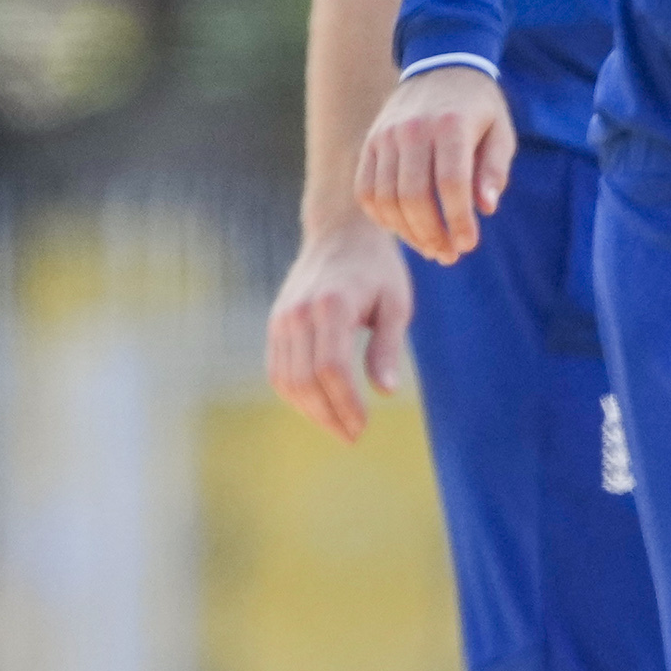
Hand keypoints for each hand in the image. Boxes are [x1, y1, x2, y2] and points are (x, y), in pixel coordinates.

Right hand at [265, 212, 414, 442]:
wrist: (340, 233)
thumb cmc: (377, 269)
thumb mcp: (395, 303)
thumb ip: (387, 346)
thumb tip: (386, 392)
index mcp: (331, 306)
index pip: (331, 368)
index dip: (345, 403)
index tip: (363, 426)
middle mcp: (298, 314)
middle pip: (305, 379)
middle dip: (328, 415)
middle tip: (353, 436)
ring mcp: (281, 319)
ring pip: (286, 379)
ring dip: (310, 410)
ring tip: (338, 428)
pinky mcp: (275, 324)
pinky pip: (277, 369)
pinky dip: (295, 394)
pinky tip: (319, 408)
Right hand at [359, 66, 515, 262]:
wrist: (441, 67)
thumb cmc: (479, 109)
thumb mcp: (501, 133)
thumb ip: (495, 170)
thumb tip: (486, 208)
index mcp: (451, 126)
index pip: (451, 183)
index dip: (458, 219)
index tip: (468, 244)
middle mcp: (412, 130)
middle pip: (413, 195)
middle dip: (431, 233)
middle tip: (449, 254)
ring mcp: (385, 136)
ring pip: (385, 197)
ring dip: (407, 231)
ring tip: (431, 248)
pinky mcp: (370, 143)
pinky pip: (365, 189)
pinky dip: (382, 216)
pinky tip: (404, 230)